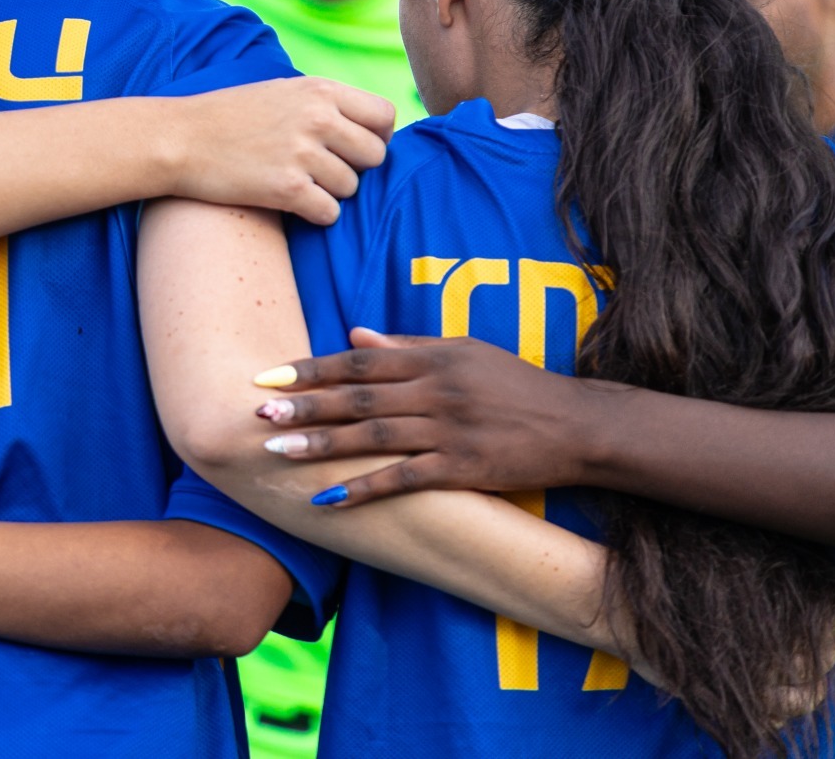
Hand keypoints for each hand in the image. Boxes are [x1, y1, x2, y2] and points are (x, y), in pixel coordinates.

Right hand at [171, 76, 393, 224]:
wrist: (179, 139)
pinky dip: (315, 214)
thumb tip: (372, 126)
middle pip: (375, 156)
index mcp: (319, 90)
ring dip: (330, 191)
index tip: (354, 147)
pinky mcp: (287, 188)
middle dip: (354, 168)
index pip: (385, 116)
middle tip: (323, 170)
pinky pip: (330, 213)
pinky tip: (292, 203)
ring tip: (298, 182)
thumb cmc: (228, 117)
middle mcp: (318, 118)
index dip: (377, 136)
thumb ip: (325, 103)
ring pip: (351, 187)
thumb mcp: (282, 91)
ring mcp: (303, 153)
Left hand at [253, 329, 627, 501]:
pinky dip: (365, 488)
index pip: (358, 362)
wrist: (577, 425)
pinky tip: (329, 498)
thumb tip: (354, 335)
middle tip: (257, 413)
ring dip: (322, 444)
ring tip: (278, 451)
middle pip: (357, 398)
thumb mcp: (463, 352)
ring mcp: (448, 430)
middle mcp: (435, 390)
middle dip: (304, 405)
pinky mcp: (463, 468)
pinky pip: (404, 479)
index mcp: (432, 359)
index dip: (310, 368)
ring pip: (373, 436)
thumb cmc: (516, 384)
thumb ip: (407, 347)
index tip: (268, 375)